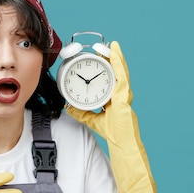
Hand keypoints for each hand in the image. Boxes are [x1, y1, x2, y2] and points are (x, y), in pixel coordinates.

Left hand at [66, 41, 156, 192]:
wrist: (124, 147)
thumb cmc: (114, 135)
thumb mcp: (93, 120)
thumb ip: (82, 112)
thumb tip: (68, 106)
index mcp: (116, 98)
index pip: (110, 78)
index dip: (105, 66)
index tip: (97, 55)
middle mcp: (122, 95)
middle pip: (116, 72)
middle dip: (109, 58)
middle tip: (102, 46)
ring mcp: (125, 96)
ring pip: (121, 72)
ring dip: (115, 57)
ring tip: (110, 45)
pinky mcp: (125, 99)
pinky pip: (122, 78)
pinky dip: (119, 65)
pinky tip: (115, 54)